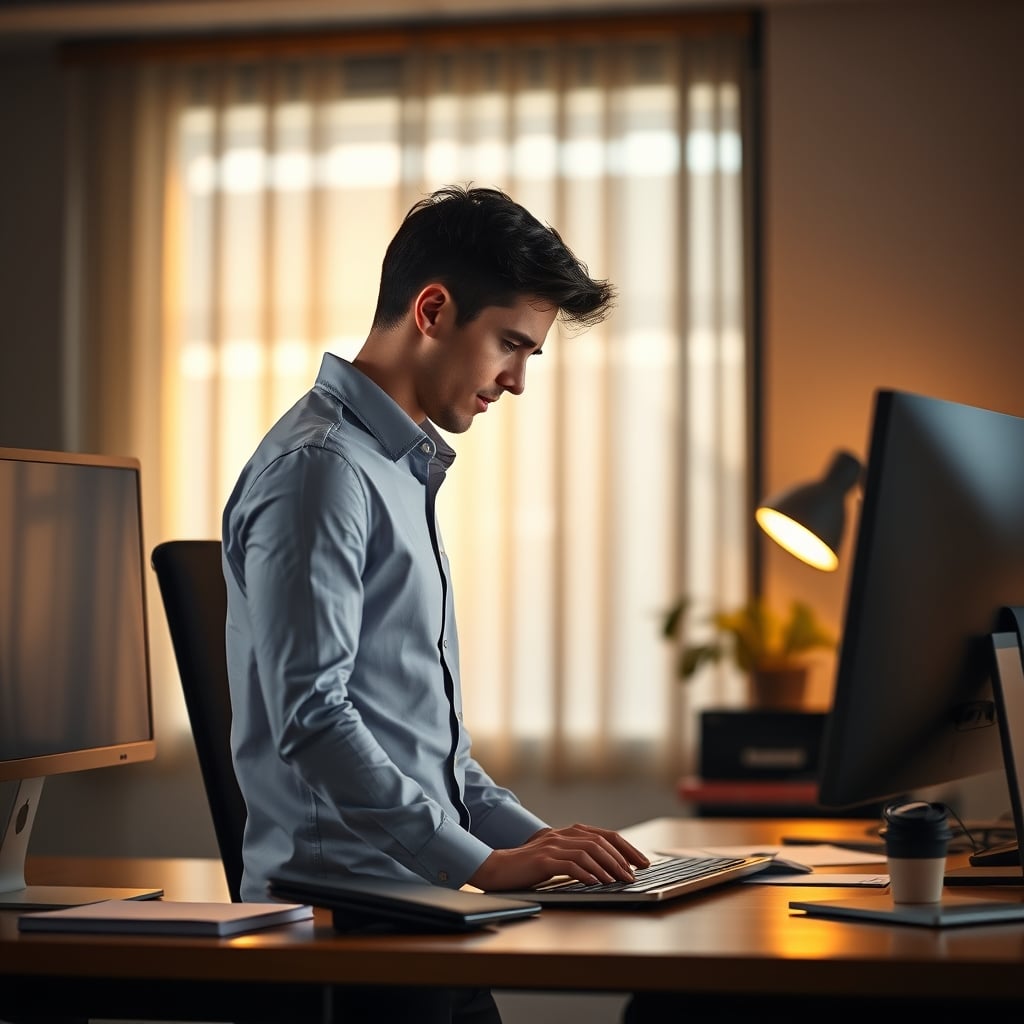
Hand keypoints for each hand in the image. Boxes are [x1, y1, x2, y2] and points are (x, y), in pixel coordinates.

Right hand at [468, 823, 650, 891]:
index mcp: (565, 833)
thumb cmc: (526, 868)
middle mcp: (561, 835)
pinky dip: (587, 873)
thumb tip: (605, 870)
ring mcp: (551, 845)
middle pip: (599, 841)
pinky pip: (570, 864)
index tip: (641, 862)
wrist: (496, 869)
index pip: (603, 834)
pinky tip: (597, 883)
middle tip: (634, 875)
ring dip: (608, 867)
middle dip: (621, 858)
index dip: (625, 847)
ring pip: (588, 851)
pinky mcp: (542, 859)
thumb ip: (574, 857)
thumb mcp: (554, 859)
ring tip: (620, 880)